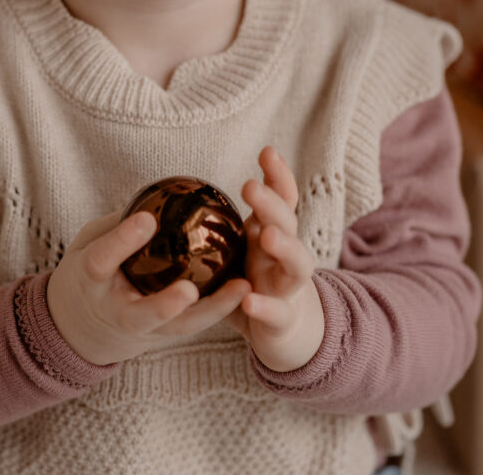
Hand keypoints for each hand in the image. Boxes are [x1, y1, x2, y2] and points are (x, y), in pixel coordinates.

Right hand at [46, 209, 251, 366]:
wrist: (82, 323)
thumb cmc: (90, 269)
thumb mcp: (89, 241)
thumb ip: (118, 222)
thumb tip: (156, 192)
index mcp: (90, 280)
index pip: (103, 260)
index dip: (123, 241)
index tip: (147, 219)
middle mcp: (116, 310)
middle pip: (142, 315)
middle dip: (166, 306)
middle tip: (189, 291)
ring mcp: (143, 328)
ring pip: (179, 327)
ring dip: (212, 311)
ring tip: (241, 287)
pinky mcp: (165, 334)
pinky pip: (194, 324)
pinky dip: (220, 308)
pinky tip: (245, 287)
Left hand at [226, 147, 324, 371]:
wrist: (285, 331)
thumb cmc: (257, 279)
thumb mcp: (242, 248)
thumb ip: (224, 223)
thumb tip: (185, 188)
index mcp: (273, 233)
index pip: (282, 198)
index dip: (278, 175)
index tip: (266, 151)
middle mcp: (285, 255)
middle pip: (288, 223)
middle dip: (272, 204)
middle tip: (250, 187)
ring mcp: (287, 287)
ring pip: (298, 264)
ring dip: (285, 247)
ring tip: (268, 235)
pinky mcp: (283, 320)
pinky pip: (278, 313)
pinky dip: (266, 306)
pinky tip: (249, 299)